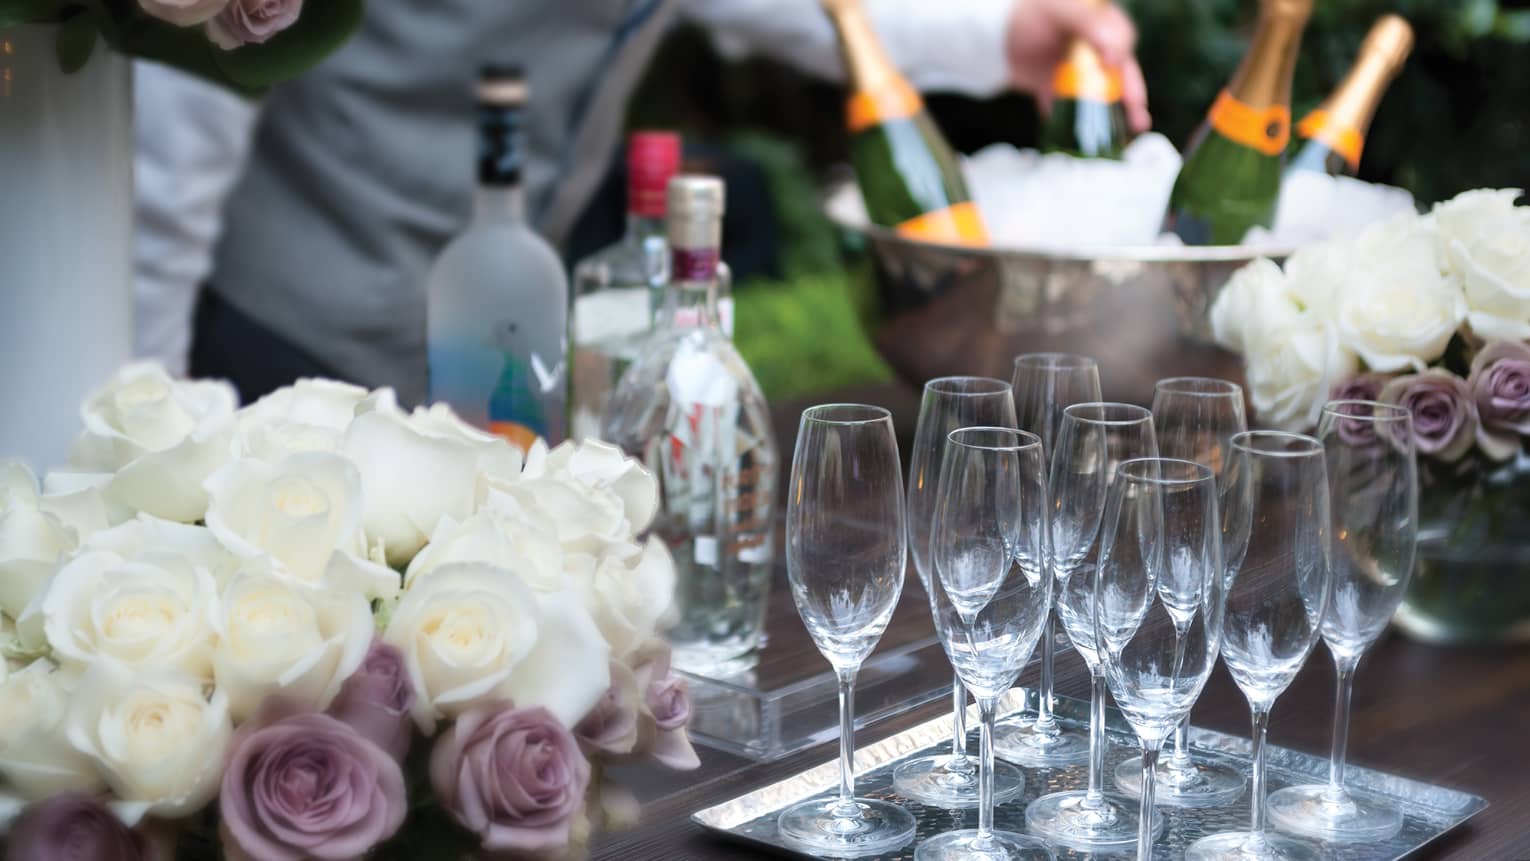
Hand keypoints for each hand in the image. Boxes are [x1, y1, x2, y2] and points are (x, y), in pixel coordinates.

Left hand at [1005, 0, 1150, 132]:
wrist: (989, 38)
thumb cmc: (1024, 14)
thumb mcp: (1059, 10)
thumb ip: (1088, 25)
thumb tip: (1115, 57)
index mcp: (1098, 22)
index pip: (1121, 39)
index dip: (1123, 55)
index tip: (1114, 66)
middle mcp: (1091, 47)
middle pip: (1119, 71)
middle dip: (1132, 92)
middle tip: (1138, 112)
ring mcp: (1075, 69)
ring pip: (1101, 93)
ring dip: (1115, 112)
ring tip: (1130, 129)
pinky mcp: (1057, 89)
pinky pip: (1070, 108)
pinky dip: (1077, 123)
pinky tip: (1086, 138)